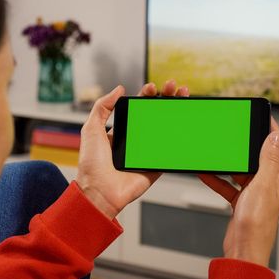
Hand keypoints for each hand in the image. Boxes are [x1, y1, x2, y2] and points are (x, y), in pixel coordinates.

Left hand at [76, 80, 188, 218]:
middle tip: (174, 87)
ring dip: (177, 114)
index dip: (148, 96)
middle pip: (155, 115)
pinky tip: (186, 123)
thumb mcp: (91, 129)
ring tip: (183, 98)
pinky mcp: (156, 166)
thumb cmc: (92, 164)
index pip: (138, 108)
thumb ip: (102, 107)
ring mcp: (147, 153)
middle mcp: (135, 140)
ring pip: (166, 130)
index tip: (153, 87)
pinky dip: (180, 139)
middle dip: (166, 99)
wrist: (100, 191)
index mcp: (121, 131)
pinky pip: (170, 151)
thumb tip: (118, 89)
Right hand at [198, 117, 278, 267]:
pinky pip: (227, 183)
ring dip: (228, 161)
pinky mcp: (241, 200)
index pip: (277, 143)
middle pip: (256, 153)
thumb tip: (273, 137)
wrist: (244, 249)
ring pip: (240, 167)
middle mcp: (268, 182)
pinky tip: (205, 173)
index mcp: (278, 175)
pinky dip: (217, 178)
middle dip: (244, 142)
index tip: (260, 113)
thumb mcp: (261, 185)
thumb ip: (267, 160)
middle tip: (232, 130)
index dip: (269, 126)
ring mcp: (254, 191)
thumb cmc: (257, 223)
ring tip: (216, 152)